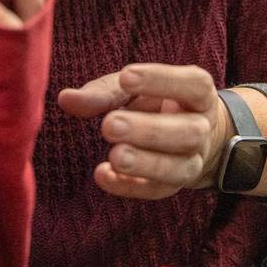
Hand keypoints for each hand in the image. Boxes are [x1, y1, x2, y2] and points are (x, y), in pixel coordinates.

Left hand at [58, 63, 230, 199]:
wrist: (185, 137)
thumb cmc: (153, 103)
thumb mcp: (133, 90)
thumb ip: (104, 92)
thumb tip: (65, 98)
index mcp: (197, 94)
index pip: (193, 84)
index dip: (161, 80)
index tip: (126, 75)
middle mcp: (201, 128)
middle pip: (187, 132)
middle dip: (148, 130)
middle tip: (109, 125)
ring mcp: (192, 160)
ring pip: (177, 166)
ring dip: (144, 163)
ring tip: (113, 156)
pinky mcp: (173, 185)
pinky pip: (156, 190)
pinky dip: (129, 186)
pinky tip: (103, 175)